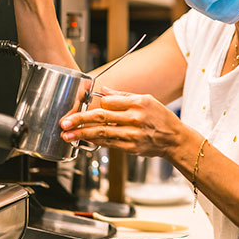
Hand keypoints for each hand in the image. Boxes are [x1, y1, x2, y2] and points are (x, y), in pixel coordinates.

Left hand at [59, 86, 181, 156]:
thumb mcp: (147, 99)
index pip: (109, 101)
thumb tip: (104, 90)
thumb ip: (124, 96)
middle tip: (64, 122)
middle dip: (80, 120)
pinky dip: (95, 142)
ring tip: (67, 135)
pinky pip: (108, 143)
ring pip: (101, 133)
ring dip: (82, 134)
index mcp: (138, 103)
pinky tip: (84, 141)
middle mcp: (135, 118)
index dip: (96, 104)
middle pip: (101, 117)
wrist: (174, 139)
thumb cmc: (161, 118)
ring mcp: (132, 134)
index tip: (84, 106)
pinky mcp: (130, 147)